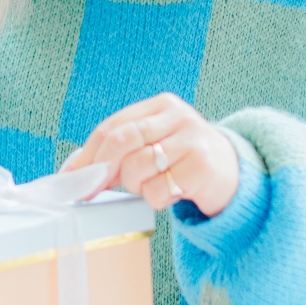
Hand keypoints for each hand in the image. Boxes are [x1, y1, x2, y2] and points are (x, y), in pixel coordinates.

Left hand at [60, 93, 238, 215]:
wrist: (234, 175)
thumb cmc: (184, 160)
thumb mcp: (156, 144)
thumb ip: (122, 149)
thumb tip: (77, 170)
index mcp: (161, 105)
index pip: (113, 126)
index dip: (88, 154)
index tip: (71, 177)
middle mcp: (178, 117)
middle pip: (121, 141)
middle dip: (101, 170)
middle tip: (93, 190)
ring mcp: (192, 140)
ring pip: (136, 168)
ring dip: (135, 186)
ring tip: (152, 184)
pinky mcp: (201, 168)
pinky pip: (158, 190)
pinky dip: (156, 199)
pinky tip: (171, 193)